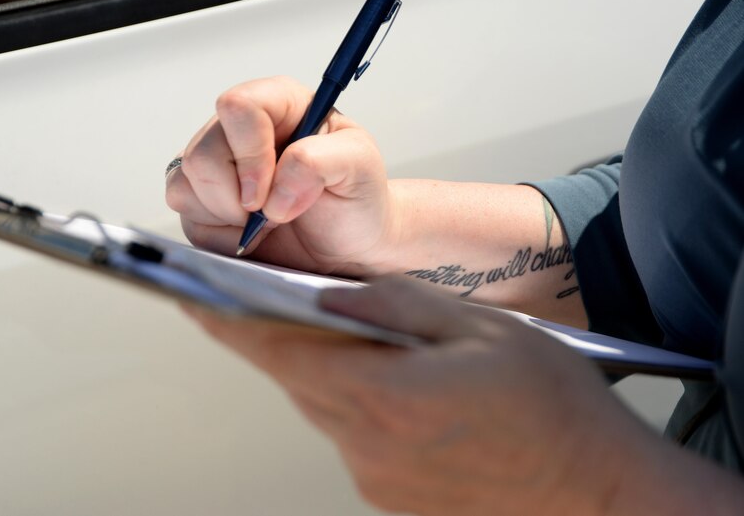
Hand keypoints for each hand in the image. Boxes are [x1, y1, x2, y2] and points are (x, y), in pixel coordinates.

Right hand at [165, 76, 395, 275]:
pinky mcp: (201, 200)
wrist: (349, 246)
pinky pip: (185, 216)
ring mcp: (217, 164)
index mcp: (279, 104)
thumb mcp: (359, 167)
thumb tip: (272, 193)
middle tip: (278, 214)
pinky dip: (219, 237)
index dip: (250, 154)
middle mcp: (241, 129)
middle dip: (240, 199)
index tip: (270, 194)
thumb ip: (318, 161)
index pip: (237, 107)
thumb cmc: (355, 199)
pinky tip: (250, 235)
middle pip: (202, 154)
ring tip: (269, 223)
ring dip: (230, 218)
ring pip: (185, 186)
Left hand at [184, 277, 696, 515]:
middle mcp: (367, 447)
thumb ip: (396, 306)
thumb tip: (331, 293)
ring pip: (326, 407)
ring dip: (335, 371)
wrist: (597, 492)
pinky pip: (354, 437)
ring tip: (377, 346)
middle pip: (299, 379)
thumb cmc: (552, 407)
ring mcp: (376, 480)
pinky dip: (361, 404)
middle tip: (292, 303)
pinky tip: (404, 389)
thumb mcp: (480, 329)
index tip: (192, 294)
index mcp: (384, 397)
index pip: (279, 351)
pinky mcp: (390, 496)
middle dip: (291, 339)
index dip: (229, 319)